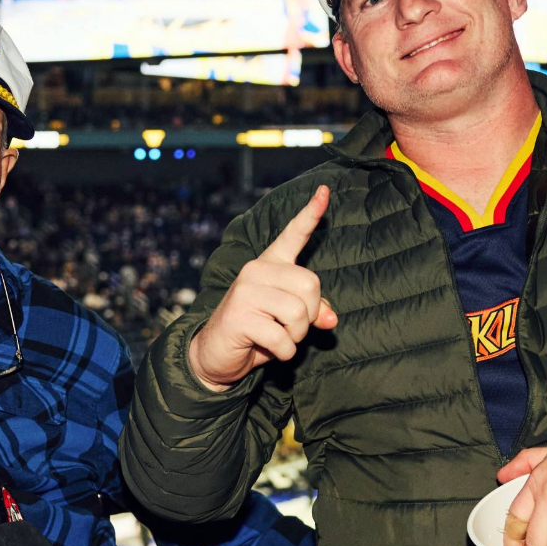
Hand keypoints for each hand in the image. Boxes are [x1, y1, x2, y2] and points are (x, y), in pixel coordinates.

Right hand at [188, 187, 337, 392]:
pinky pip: (283, 338)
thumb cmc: (257, 333)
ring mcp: (246, 290)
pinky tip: (269, 350)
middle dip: (310, 315)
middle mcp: (256, 270)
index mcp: (270, 265)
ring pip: (299, 312)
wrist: (215, 355)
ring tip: (278, 338)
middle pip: (311, 284)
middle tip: (290, 327)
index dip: (311, 213)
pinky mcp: (239, 315)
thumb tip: (330, 318)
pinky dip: (285, 351)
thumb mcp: (289, 319)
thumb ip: (312, 311)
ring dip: (296, 336)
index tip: (325, 190)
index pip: (293, 234)